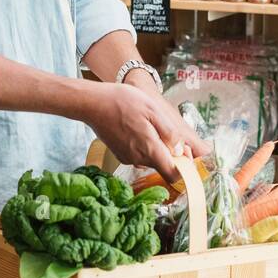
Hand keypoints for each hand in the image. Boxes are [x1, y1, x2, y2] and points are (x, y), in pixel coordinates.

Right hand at [78, 82, 210, 181]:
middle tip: (163, 128)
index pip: (173, 174)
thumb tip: (181, 150)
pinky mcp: (120, 154)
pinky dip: (141, 145)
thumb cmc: (123, 102)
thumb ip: (169, 133)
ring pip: (150, 159)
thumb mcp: (153, 110)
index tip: (184, 153)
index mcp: (150, 150)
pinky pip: (138, 154)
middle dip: (168, 151)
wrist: (93, 103)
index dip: (183, 168)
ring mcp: (128, 158)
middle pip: (162, 164)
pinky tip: (135, 127)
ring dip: (154, 146)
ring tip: (146, 124)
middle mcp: (139, 159)